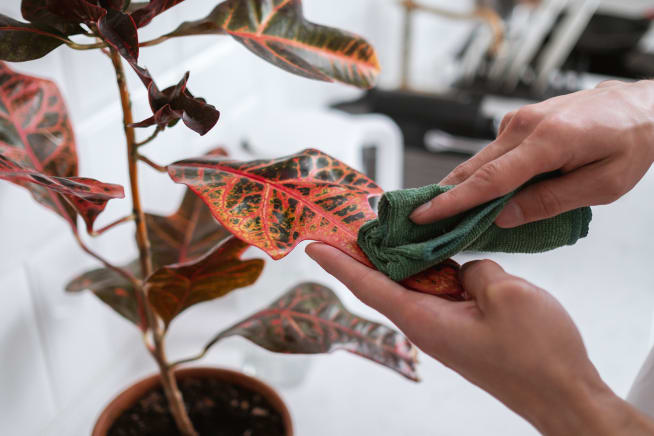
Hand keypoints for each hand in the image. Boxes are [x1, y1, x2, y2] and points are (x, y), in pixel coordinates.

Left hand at [306, 243, 653, 435]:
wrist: (565, 395)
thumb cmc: (537, 356)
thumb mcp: (506, 296)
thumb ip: (476, 270)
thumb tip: (464, 270)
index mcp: (425, 320)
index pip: (369, 286)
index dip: (339, 263)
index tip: (313, 246)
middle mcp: (427, 326)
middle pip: (386, 283)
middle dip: (366, 252)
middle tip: (351, 221)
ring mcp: (446, 329)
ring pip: (415, 286)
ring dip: (403, 260)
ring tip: (392, 228)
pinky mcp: (464, 330)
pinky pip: (439, 294)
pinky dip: (433, 271)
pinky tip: (440, 251)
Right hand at [411, 80, 653, 226]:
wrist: (642, 105)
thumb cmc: (631, 143)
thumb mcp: (603, 185)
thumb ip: (550, 202)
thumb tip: (504, 217)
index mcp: (548, 141)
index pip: (489, 179)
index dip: (454, 202)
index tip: (425, 215)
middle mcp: (526, 125)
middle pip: (474, 168)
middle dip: (444, 195)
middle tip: (418, 219)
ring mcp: (520, 120)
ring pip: (480, 160)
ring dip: (459, 186)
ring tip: (438, 211)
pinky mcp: (521, 121)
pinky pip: (493, 153)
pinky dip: (480, 174)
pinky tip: (475, 193)